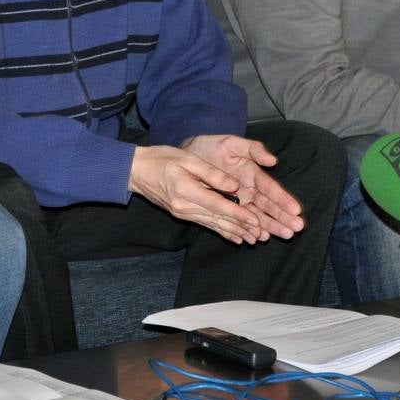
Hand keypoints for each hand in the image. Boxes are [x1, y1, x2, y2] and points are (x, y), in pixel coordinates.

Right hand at [128, 144, 264, 243]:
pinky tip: (235, 238)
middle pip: (219, 219)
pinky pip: (206, 224)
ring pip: (214, 224)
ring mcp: (184, 213)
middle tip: (261, 234)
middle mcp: (185, 207)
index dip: (238, 214)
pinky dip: (222, 231)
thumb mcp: (187, 159)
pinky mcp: (183, 214)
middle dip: (242, 227)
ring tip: (253, 240)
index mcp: (187, 191)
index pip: (218, 205)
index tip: (255, 220)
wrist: (137, 171)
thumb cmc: (162, 159)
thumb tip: (234, 185)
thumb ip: (212, 174)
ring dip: (234, 232)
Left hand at [182, 134, 303, 238]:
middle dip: (282, 217)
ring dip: (270, 226)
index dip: (283, 199)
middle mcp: (248, 190)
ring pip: (256, 216)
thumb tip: (272, 160)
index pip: (270, 188)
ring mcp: (238, 201)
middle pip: (267, 206)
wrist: (188, 156)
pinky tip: (257, 238)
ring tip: (283, 235)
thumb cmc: (211, 148)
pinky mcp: (226, 209)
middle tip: (296, 228)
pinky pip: (238, 222)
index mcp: (253, 174)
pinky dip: (247, 230)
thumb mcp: (231, 143)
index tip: (296, 209)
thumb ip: (253, 149)